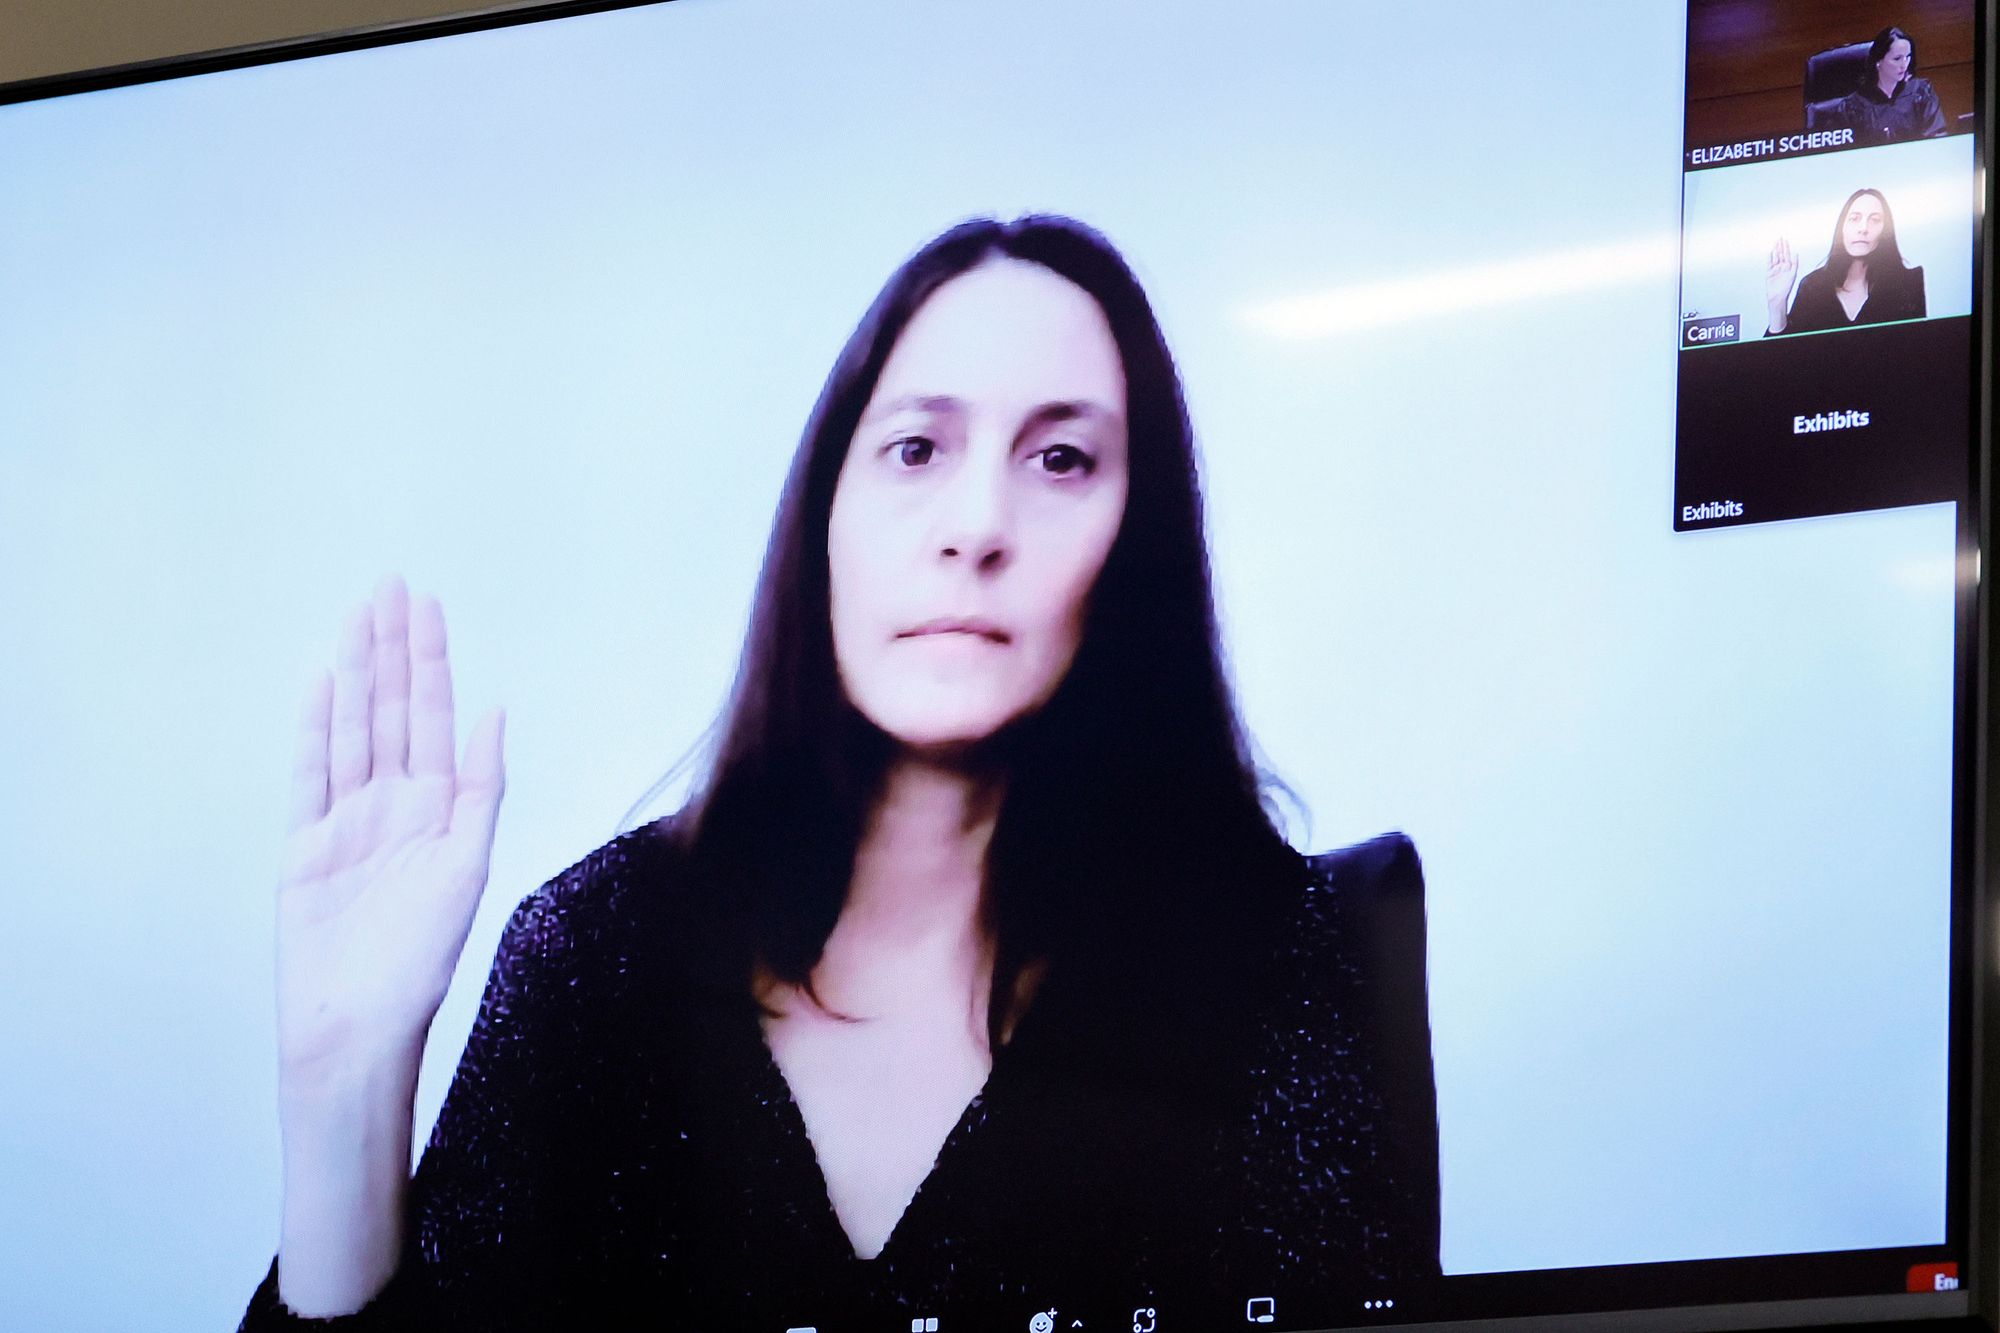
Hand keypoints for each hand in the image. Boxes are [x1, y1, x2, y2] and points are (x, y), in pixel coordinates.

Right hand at [277, 577, 505, 1089]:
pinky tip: (317, 683)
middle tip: (390, 585)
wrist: (356, 1028)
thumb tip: (496, 713)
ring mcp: (345, 823)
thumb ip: (480, 789)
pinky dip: (312, 728)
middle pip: (389, 710)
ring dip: (353, 672)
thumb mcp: (468, 868)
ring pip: (351, 729)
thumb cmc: (418, 963)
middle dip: (392, 648)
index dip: (429, 660)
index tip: (428, 606)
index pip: (432, 717)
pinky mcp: (304, 847)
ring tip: (356, 615)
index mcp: (437, 811)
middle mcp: (392, 807)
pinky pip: (307, 775)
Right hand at [1766, 238, 1798, 309]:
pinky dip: (1769, 258)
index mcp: (1788, 267)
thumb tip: (1795, 253)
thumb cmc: (1786, 288)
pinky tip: (1770, 252)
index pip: (1787, 254)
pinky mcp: (1769, 273)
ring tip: (1775, 243)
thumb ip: (1794, 263)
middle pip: (1780, 254)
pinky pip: (1769, 263)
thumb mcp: (1793, 274)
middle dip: (1780, 246)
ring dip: (1775, 250)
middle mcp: (1782, 267)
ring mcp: (1775, 269)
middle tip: (1779, 238)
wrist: (1777, 296)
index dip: (1786, 247)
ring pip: (1775, 257)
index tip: (1785, 240)